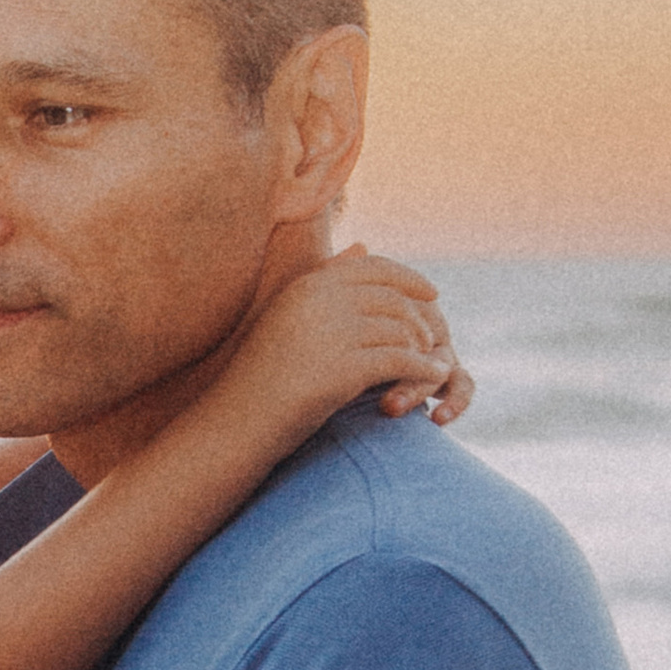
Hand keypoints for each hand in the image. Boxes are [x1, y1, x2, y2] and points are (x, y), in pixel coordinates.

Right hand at [231, 245, 472, 441]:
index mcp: (308, 285)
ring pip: (399, 329)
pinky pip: (400, 361)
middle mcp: (321, 302)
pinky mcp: (343, 370)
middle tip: (434, 336)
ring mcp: (332, 335)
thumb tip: (363, 245)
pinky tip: (432, 378)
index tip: (431, 293)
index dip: (409, 278)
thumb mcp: (288, 316)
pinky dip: (422, 368)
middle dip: (420, 316)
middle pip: (392, 298)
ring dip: (424, 346)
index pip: (373, 267)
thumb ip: (325, 280)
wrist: (236, 424)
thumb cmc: (259, 375)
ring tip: (434, 360)